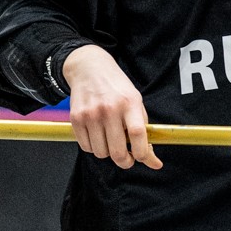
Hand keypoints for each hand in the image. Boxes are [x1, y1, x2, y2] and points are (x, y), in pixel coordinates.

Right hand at [62, 46, 160, 169]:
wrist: (89, 68)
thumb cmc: (117, 88)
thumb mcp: (135, 101)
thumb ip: (144, 129)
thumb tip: (154, 162)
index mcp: (129, 103)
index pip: (137, 134)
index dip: (142, 153)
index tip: (143, 158)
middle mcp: (109, 108)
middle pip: (117, 151)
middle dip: (125, 162)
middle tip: (127, 159)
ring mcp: (91, 114)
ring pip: (101, 153)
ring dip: (108, 153)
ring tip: (111, 141)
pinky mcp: (76, 118)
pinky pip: (86, 147)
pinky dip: (94, 148)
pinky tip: (98, 136)